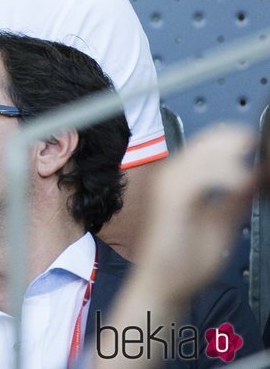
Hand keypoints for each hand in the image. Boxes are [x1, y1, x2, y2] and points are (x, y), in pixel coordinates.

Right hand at [137, 123, 255, 303]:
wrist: (163, 285)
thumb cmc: (184, 258)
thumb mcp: (221, 221)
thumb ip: (238, 198)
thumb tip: (260, 175)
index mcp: (181, 178)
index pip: (210, 143)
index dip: (237, 139)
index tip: (260, 143)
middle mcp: (171, 176)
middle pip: (207, 142)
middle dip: (238, 142)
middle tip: (262, 152)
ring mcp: (168, 186)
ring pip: (203, 154)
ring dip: (233, 157)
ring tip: (252, 173)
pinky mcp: (170, 200)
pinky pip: (198, 177)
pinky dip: (223, 176)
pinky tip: (241, 183)